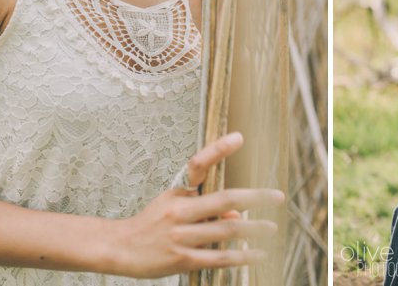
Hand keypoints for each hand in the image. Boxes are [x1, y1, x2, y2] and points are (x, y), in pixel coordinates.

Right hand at [108, 132, 283, 277]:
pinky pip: (218, 258)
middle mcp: (180, 212)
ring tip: (272, 228)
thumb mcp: (174, 205)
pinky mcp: (181, 260)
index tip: (239, 138)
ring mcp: (181, 237)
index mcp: (177, 193)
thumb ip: (205, 208)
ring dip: (253, 230)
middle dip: (255, 198)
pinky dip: (240, 256)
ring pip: (225, 232)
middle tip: (278, 197)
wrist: (119, 247)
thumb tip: (237, 219)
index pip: (198, 164)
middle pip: (223, 200)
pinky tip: (257, 254)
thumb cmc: (151, 222)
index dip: (218, 150)